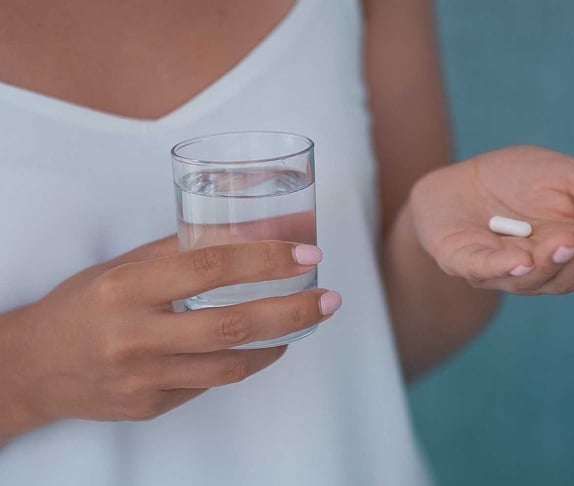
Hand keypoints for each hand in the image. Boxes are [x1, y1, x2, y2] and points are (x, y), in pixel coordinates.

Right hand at [0, 236, 339, 442]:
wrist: (35, 366)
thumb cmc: (82, 305)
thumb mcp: (121, 267)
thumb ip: (177, 253)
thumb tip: (240, 237)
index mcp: (127, 288)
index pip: (210, 267)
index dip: (266, 260)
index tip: (306, 254)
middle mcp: (136, 336)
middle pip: (232, 325)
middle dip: (292, 311)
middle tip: (329, 299)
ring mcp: (144, 378)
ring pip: (230, 366)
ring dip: (277, 343)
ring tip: (303, 322)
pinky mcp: (151, 406)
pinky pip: (208, 384)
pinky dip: (241, 363)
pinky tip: (257, 346)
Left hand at [409, 145, 573, 293]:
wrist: (456, 181)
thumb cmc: (518, 180)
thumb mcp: (572, 177)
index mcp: (571, 252)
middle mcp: (541, 270)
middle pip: (573, 276)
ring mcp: (501, 271)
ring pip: (534, 279)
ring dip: (552, 261)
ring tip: (565, 239)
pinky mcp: (463, 262)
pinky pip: (484, 270)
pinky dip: (503, 267)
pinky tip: (521, 259)